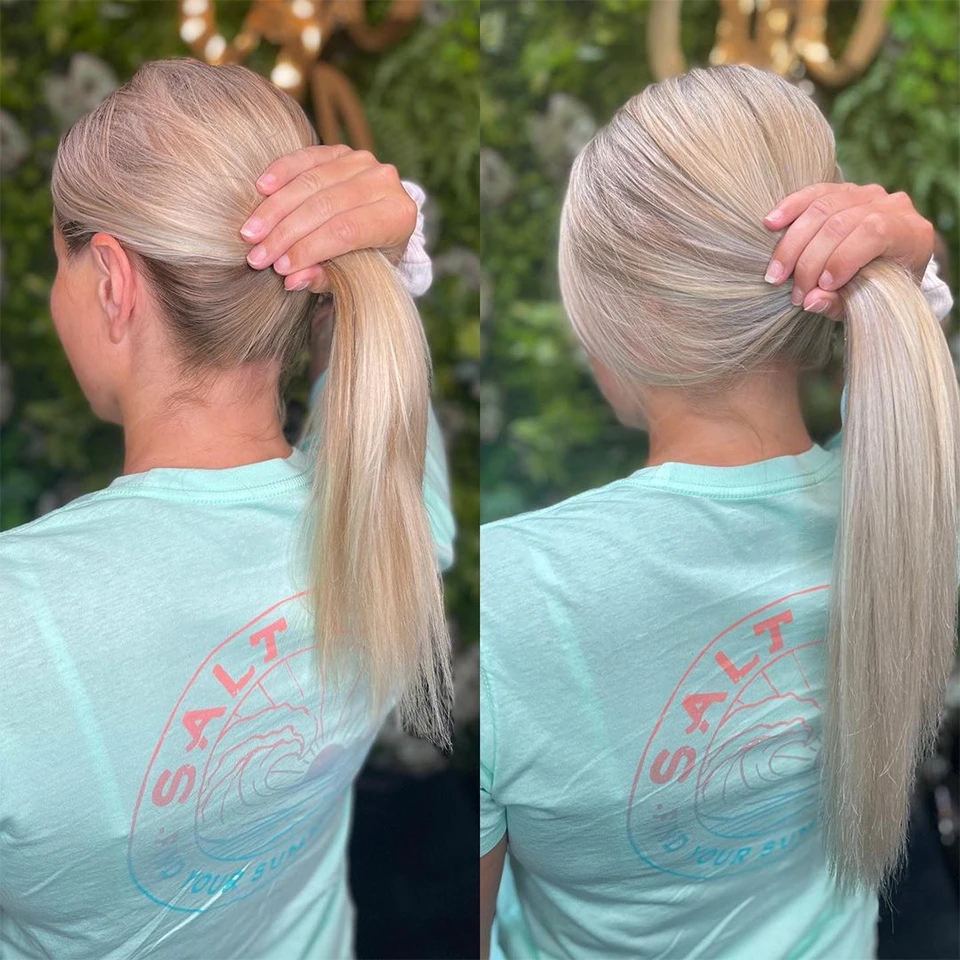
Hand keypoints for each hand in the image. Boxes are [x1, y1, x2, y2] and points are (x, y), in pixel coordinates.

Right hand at [240, 144, 418, 292]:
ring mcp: (364, 162)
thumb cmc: (372, 256)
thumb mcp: (360, 274)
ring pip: (311, 182)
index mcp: (398, 215)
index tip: (279, 268)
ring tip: (251, 232)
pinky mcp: (342, 151)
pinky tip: (261, 189)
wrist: (385, 225)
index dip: (309, 249)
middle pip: (324, 206)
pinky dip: (282, 171)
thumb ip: (328, 278)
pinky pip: (307, 158)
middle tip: (256, 255)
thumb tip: (292, 280)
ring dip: (275, 209)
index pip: (345, 231)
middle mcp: (385, 182)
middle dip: (285, 233)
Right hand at [763, 183, 934, 320]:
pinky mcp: (844, 191)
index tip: (821, 287)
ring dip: (792, 244)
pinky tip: (770, 224)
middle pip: (841, 222)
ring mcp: (868, 194)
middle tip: (794, 292)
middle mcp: (893, 206)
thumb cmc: (879, 290)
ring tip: (775, 274)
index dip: (843, 258)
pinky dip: (789, 208)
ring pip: (823, 207)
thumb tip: (811, 301)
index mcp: (911, 234)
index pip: (874, 232)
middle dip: (810, 260)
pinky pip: (813, 193)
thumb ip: (842, 303)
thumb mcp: (867, 303)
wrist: (886, 268)